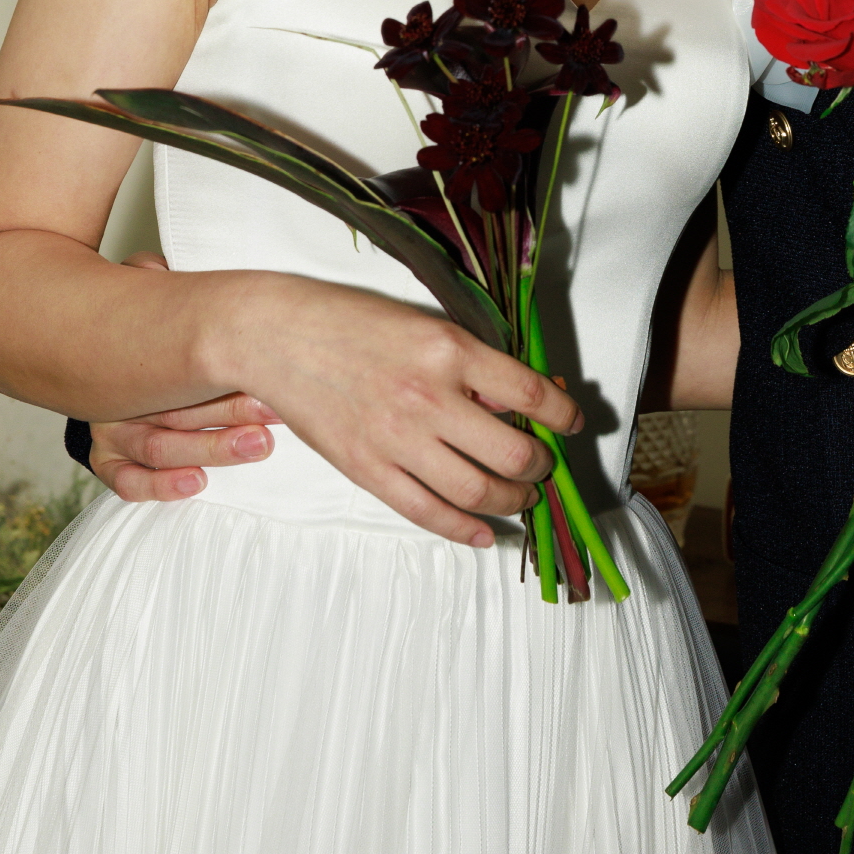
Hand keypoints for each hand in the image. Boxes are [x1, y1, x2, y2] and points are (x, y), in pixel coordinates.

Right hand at [87, 252, 282, 501]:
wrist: (104, 357)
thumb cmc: (150, 330)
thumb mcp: (152, 299)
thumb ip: (154, 285)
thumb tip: (152, 268)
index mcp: (136, 355)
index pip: (178, 369)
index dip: (227, 379)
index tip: (271, 384)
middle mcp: (120, 394)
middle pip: (177, 408)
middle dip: (231, 410)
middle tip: (272, 415)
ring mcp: (112, 430)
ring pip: (159, 445)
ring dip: (212, 447)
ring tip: (257, 444)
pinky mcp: (109, 461)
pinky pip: (127, 481)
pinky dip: (160, 485)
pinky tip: (194, 483)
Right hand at [223, 272, 583, 547]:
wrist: (280, 336)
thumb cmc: (354, 322)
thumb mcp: (427, 325)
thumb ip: (476, 362)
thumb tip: (531, 395)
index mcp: (450, 350)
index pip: (530, 392)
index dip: (564, 414)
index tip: (573, 421)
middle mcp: (429, 398)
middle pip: (513, 453)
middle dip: (541, 465)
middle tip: (544, 463)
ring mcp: (397, 439)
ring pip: (478, 491)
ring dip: (512, 499)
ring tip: (521, 494)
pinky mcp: (368, 470)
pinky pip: (428, 512)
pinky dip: (464, 529)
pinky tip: (482, 531)